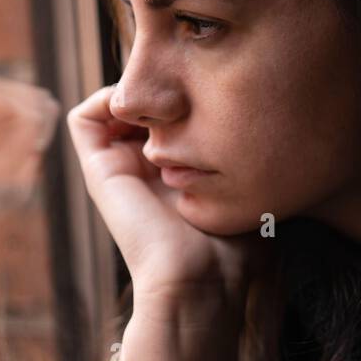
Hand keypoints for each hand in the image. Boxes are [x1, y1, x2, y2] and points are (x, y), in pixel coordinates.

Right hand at [66, 85, 260, 337]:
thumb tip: (277, 131)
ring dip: (133, 89)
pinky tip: (145, 108)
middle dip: (161, 84)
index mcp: (177, 172)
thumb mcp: (250, 194)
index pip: (172, 117)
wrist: (199, 280)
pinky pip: (83, 118)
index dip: (188, 94)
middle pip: (142, 107)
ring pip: (113, 107)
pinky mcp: (98, 170)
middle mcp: (144, 167)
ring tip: (164, 91)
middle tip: (187, 79)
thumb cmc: (235, 248)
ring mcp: (119, 167)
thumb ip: (252, 165)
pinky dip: (107, 99)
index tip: (213, 87)